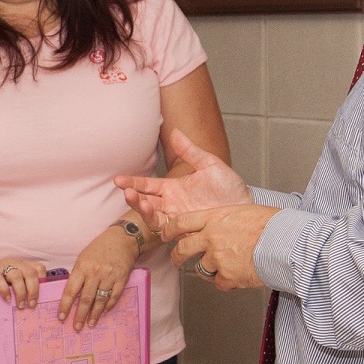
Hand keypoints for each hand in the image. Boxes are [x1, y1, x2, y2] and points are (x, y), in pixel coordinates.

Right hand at [0, 255, 47, 308]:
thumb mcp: (10, 280)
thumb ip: (21, 285)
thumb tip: (35, 303)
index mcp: (21, 264)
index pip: (38, 268)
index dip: (43, 281)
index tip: (42, 296)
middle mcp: (13, 263)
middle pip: (30, 273)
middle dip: (34, 290)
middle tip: (31, 305)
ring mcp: (1, 266)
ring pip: (17, 276)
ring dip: (21, 292)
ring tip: (20, 305)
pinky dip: (5, 291)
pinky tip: (6, 299)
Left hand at [59, 227, 138, 330]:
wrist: (122, 239)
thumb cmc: (99, 248)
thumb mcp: (83, 258)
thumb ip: (78, 275)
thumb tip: (71, 294)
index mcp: (82, 267)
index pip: (71, 290)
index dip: (66, 305)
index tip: (61, 317)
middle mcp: (95, 273)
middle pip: (86, 299)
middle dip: (80, 315)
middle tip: (76, 327)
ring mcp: (110, 276)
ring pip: (100, 300)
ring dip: (95, 314)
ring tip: (90, 324)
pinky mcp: (122, 279)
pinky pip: (114, 296)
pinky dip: (108, 306)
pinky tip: (103, 313)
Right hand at [115, 129, 250, 231]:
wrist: (245, 206)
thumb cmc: (229, 187)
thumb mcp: (210, 164)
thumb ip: (191, 151)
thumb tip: (175, 132)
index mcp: (173, 188)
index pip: (147, 185)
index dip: (132, 182)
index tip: (119, 180)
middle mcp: (171, 204)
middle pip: (145, 202)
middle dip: (133, 197)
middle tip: (127, 191)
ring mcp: (177, 218)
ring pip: (152, 218)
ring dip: (143, 210)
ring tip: (140, 202)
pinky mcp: (185, 231)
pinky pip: (167, 231)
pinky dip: (159, 224)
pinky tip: (158, 216)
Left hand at [161, 204, 277, 289]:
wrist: (286, 242)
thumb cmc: (272, 224)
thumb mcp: (244, 212)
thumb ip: (227, 220)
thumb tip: (221, 226)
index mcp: (215, 218)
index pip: (182, 222)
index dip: (170, 229)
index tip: (165, 234)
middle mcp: (211, 238)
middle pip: (183, 249)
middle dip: (177, 256)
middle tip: (177, 260)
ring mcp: (218, 258)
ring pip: (201, 269)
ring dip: (209, 270)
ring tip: (222, 268)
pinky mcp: (228, 276)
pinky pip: (219, 283)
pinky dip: (226, 282)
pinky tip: (238, 276)